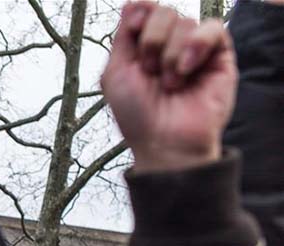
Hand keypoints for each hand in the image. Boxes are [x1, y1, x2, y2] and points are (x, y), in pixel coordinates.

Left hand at [102, 3, 235, 173]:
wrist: (164, 142)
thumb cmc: (137, 116)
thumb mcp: (115, 74)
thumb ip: (122, 37)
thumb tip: (132, 3)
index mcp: (144, 47)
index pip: (144, 9)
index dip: (139, 12)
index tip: (132, 29)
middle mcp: (170, 45)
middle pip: (163, 11)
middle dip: (151, 40)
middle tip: (149, 71)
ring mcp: (195, 51)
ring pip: (185, 21)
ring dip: (170, 55)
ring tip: (169, 83)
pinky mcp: (219, 58)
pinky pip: (213, 28)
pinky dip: (196, 45)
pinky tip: (186, 70)